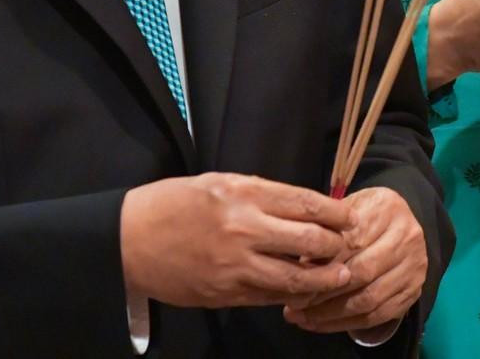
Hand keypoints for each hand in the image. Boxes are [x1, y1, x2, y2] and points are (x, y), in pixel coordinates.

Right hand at [120, 173, 354, 309]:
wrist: (129, 240)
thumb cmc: (173, 204)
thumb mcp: (218, 183)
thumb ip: (260, 194)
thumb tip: (301, 207)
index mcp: (243, 193)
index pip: (306, 203)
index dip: (337, 213)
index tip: (350, 217)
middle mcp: (244, 227)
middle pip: (311, 240)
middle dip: (338, 246)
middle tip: (348, 247)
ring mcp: (236, 265)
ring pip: (296, 277)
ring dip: (324, 278)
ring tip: (341, 277)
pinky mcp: (226, 293)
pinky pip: (270, 296)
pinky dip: (292, 295)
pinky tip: (303, 291)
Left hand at [283, 186, 425, 334]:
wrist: (401, 223)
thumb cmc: (363, 215)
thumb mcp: (345, 211)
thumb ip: (325, 233)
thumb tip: (298, 268)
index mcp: (385, 208)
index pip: (350, 243)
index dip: (321, 265)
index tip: (294, 281)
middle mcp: (406, 236)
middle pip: (362, 273)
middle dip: (324, 294)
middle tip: (294, 307)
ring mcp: (414, 266)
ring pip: (369, 299)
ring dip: (332, 315)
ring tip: (304, 319)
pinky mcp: (414, 291)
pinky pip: (378, 315)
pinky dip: (348, 324)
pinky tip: (324, 324)